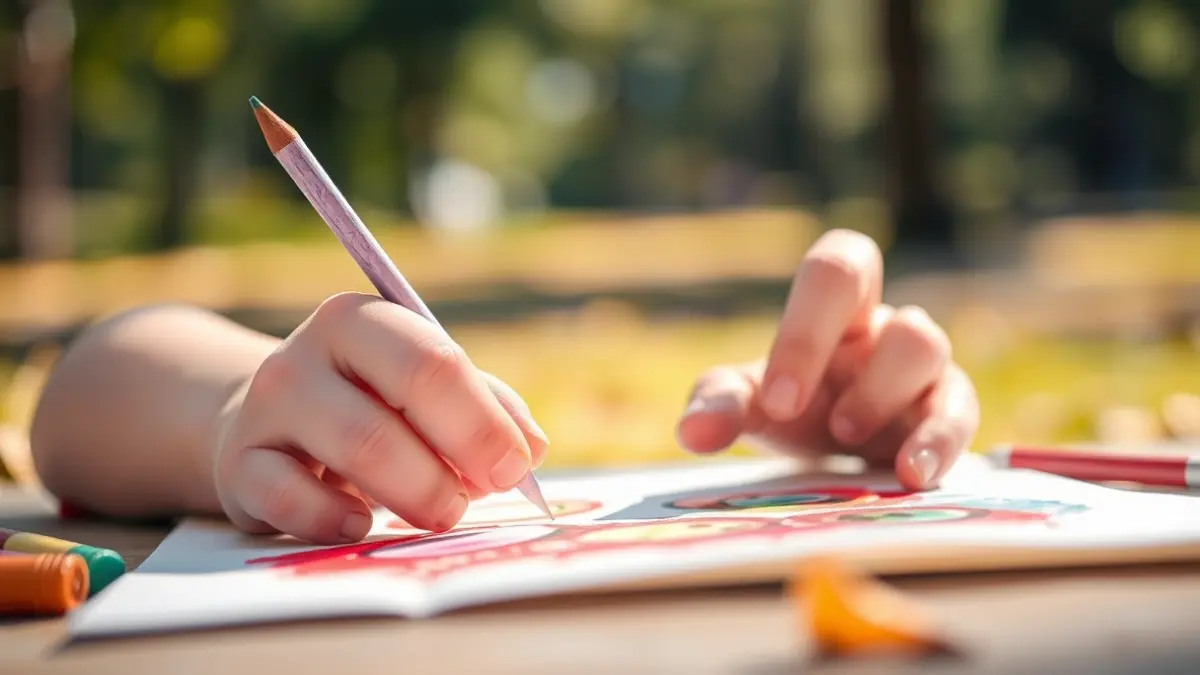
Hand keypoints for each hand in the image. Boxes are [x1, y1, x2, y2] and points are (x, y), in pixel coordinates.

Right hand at [213, 292, 547, 543]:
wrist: (266, 425)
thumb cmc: (368, 403)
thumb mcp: (424, 390)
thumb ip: (486, 408)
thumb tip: (530, 449)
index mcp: (362, 319)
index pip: (433, 361)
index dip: (482, 420)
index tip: (515, 466)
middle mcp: (308, 351)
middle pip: (398, 400)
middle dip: (457, 456)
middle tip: (481, 494)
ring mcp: (267, 406)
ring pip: (357, 446)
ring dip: (416, 491)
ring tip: (440, 513)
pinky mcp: (238, 466)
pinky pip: (292, 500)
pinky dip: (337, 519)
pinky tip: (362, 524)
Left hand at [675, 230, 978, 489]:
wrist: (839, 458)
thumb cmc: (793, 411)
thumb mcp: (749, 407)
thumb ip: (718, 407)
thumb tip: (693, 433)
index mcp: (835, 310)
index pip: (834, 269)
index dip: (804, 329)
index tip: (777, 402)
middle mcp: (882, 327)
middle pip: (869, 285)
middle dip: (829, 345)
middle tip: (793, 412)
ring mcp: (924, 367)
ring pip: (924, 344)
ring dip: (880, 393)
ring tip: (844, 439)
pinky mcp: (950, 413)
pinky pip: (959, 413)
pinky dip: (938, 443)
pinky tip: (910, 475)